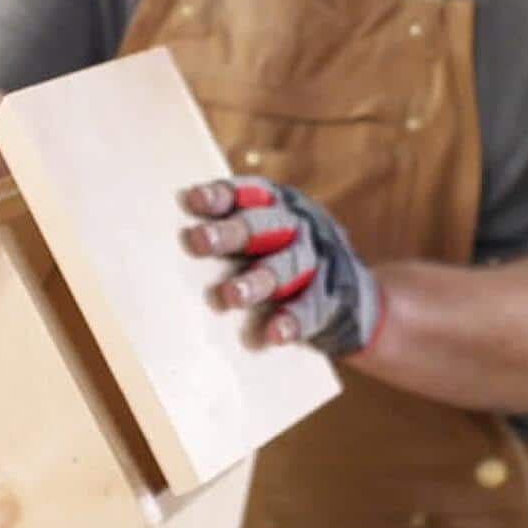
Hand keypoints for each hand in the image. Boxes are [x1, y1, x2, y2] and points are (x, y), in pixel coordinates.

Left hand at [182, 177, 383, 357]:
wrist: (355, 299)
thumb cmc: (284, 262)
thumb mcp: (265, 238)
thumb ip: (231, 237)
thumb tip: (172, 242)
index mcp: (278, 207)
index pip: (249, 193)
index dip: (221, 196)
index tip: (192, 200)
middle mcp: (299, 227)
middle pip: (264, 226)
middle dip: (231, 233)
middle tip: (198, 241)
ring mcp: (319, 261)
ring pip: (286, 267)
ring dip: (257, 281)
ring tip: (230, 296)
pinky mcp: (333, 297)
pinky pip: (312, 308)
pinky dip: (292, 320)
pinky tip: (274, 333)